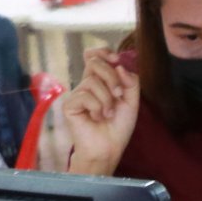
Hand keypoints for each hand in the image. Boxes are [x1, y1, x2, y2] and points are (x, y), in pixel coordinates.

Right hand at [61, 49, 139, 172]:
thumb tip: (120, 65)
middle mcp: (87, 85)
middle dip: (111, 77)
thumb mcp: (132, 102)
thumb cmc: (118, 126)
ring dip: (107, 99)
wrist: (109, 147)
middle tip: (118, 94)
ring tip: (108, 114)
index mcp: (101, 81)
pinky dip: (97, 107)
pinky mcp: (70, 105)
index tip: (115, 59)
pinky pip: (85, 96)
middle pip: (95, 63)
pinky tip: (97, 118)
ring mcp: (77, 94)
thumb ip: (130, 82)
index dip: (103, 53)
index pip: (95, 57)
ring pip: (93, 81)